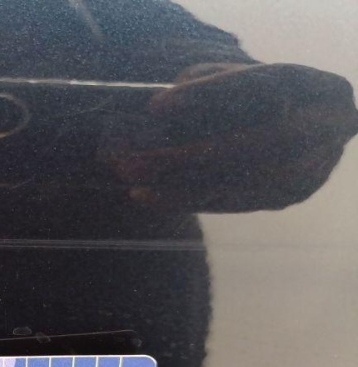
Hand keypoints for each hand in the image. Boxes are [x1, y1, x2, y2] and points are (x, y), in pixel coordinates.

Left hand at [109, 63, 357, 212]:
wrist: (309, 127)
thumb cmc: (260, 96)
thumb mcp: (236, 77)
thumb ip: (204, 85)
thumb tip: (159, 112)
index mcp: (313, 86)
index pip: (258, 86)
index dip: (206, 95)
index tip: (156, 106)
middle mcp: (321, 127)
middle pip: (247, 146)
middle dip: (183, 159)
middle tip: (130, 164)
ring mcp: (311, 168)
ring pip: (238, 185)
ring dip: (180, 189)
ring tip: (134, 185)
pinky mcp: (289, 196)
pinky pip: (234, 203)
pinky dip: (190, 200)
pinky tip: (151, 196)